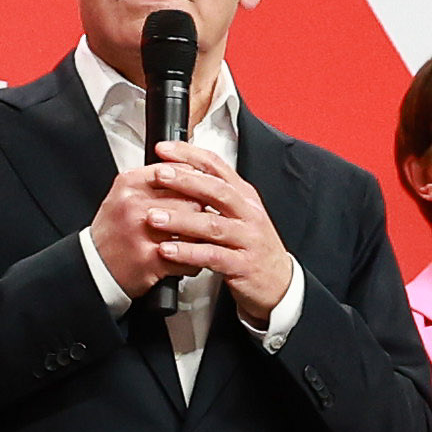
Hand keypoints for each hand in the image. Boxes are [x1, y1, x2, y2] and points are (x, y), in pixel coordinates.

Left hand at [99, 145, 295, 316]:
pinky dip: (188, 252)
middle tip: (158, 174)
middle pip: (216, 190)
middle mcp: (248, 213)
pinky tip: (167, 250)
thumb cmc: (250, 245)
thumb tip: (178, 174)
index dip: (190, 155)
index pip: (217, 166)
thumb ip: (212, 195)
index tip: (163, 149)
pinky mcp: (242, 265)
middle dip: (185, 180)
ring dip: (180, 219)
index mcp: (244, 196)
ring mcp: (247, 239)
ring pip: (212, 225)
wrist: (278, 282)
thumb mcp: (237, 214)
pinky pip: (212, 256)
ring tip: (152, 217)